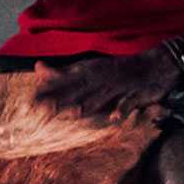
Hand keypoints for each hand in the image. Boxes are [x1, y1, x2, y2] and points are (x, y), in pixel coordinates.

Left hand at [34, 50, 176, 118]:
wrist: (152, 66)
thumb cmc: (115, 69)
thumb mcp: (88, 69)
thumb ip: (63, 72)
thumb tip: (37, 68)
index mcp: (88, 71)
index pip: (63, 81)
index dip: (48, 89)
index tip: (31, 98)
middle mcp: (100, 78)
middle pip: (77, 91)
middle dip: (59, 100)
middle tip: (41, 108)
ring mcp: (117, 87)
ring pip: (100, 98)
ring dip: (86, 105)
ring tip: (72, 114)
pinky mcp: (135, 95)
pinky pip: (127, 103)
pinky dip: (121, 109)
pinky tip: (113, 118)